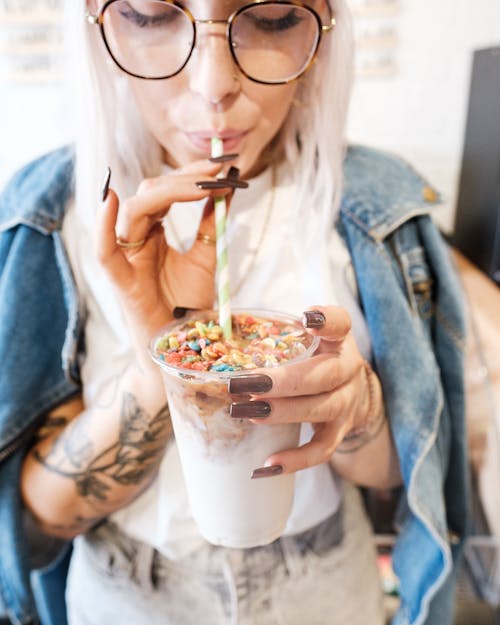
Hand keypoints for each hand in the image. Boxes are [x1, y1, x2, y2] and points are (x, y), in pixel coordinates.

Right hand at [96, 159, 234, 341]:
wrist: (184, 347)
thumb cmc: (188, 305)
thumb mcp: (206, 256)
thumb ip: (211, 222)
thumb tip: (226, 186)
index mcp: (152, 233)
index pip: (165, 191)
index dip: (191, 174)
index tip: (222, 162)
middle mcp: (135, 240)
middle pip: (150, 193)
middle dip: (184, 176)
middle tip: (217, 167)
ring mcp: (127, 260)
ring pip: (133, 212)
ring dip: (166, 192)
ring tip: (199, 182)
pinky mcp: (122, 284)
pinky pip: (105, 254)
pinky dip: (103, 228)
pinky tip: (112, 200)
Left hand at [228, 306, 382, 473]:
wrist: (353, 391)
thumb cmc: (317, 359)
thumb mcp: (309, 338)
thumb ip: (280, 332)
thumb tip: (222, 332)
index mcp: (338, 340)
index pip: (340, 323)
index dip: (326, 321)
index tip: (307, 319)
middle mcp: (348, 370)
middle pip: (323, 375)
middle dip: (282, 381)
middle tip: (243, 383)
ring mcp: (347, 403)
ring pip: (321, 410)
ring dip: (282, 413)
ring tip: (245, 412)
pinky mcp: (340, 432)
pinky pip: (321, 450)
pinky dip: (295, 460)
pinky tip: (265, 465)